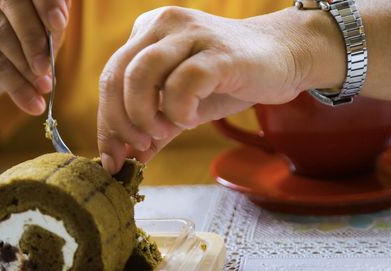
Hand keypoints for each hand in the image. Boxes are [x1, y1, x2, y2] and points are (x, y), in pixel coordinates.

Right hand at [0, 0, 70, 114]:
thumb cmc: (17, 52)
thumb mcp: (42, 41)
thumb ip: (52, 31)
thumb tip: (60, 25)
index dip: (47, 3)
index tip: (60, 23)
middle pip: (12, 3)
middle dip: (34, 35)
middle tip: (46, 64)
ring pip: (0, 31)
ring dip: (26, 64)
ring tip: (43, 86)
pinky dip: (16, 84)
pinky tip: (31, 101)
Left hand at [98, 6, 344, 172]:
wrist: (283, 56)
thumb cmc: (229, 78)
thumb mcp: (183, 105)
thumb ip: (154, 129)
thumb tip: (127, 159)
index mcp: (147, 33)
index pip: (110, 78)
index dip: (106, 122)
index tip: (112, 158)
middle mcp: (163, 25)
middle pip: (117, 75)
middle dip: (121, 122)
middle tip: (140, 146)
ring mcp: (190, 33)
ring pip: (141, 73)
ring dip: (145, 114)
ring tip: (166, 130)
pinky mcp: (218, 51)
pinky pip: (183, 82)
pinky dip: (179, 109)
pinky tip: (191, 118)